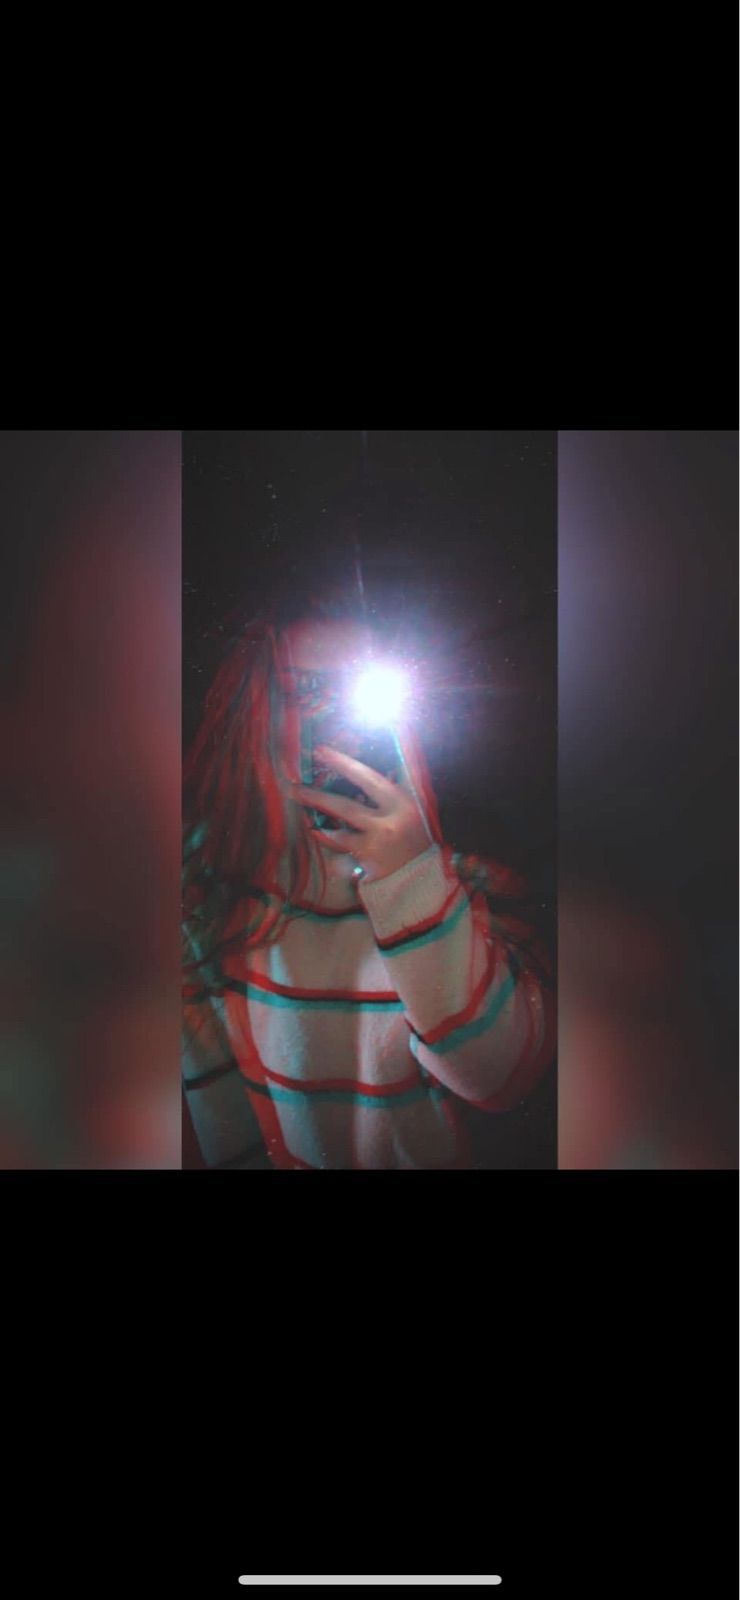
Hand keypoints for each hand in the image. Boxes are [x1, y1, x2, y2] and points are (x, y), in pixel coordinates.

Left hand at [282, 743, 432, 882]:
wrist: (424, 873)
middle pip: (344, 807)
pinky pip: (340, 857)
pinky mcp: (367, 867)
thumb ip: (391, 789)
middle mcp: (386, 824)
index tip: (320, 751)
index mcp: (400, 804)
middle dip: (316, 797)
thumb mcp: (412, 806)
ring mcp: (375, 848)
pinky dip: (331, 850)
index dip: (343, 763)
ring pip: (337, 835)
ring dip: (320, 827)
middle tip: (293, 788)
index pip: (367, 778)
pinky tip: (323, 841)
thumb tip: (368, 769)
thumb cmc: (418, 835)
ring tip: (306, 819)